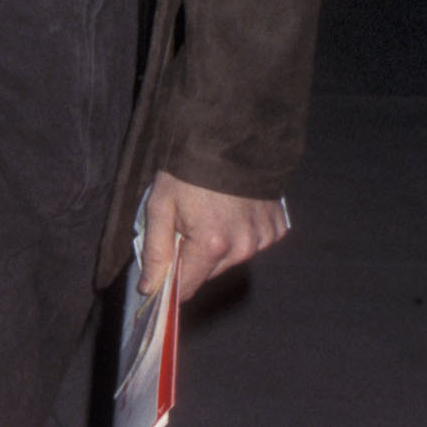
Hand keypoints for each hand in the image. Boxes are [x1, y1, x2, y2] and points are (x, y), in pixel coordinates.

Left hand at [140, 174, 289, 303]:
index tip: (162, 268)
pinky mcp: (276, 229)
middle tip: (186, 223)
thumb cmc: (188, 170)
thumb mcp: (160, 207)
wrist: (229, 137)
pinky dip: (242, 233)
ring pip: (231, 259)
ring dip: (219, 245)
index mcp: (212, 245)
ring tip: (212, 213)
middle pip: (208, 272)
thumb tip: (149, 289)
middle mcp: (242, 247)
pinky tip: (234, 210)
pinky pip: (253, 244)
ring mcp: (263, 238)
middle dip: (194, 255)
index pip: (187, 287)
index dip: (171, 281)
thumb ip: (155, 252)